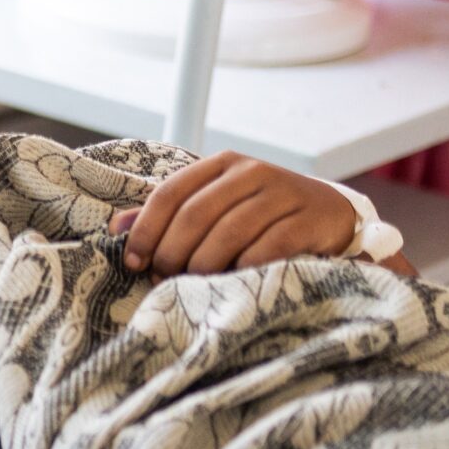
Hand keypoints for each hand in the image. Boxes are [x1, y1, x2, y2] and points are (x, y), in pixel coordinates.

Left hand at [110, 152, 356, 276]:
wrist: (332, 215)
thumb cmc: (261, 215)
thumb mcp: (217, 205)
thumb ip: (171, 213)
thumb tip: (116, 227)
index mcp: (222, 164)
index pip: (169, 193)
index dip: (145, 230)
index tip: (133, 262)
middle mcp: (252, 172)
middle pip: (195, 215)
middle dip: (171, 253)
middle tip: (163, 279)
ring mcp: (283, 194)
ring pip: (228, 233)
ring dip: (203, 266)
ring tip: (194, 284)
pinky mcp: (308, 220)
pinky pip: (266, 249)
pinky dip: (242, 269)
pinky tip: (232, 281)